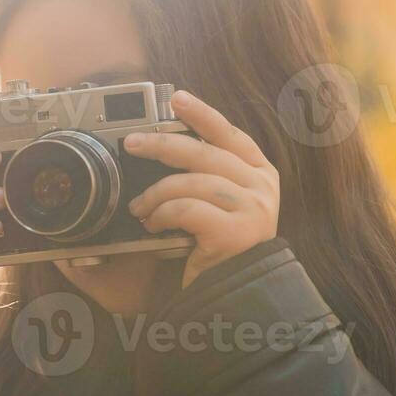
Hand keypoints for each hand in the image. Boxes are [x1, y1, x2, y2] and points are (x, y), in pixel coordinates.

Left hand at [122, 90, 279, 289]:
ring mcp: (253, 209)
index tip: (177, 98)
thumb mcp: (221, 205)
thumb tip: (166, 146)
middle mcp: (263, 187)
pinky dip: (163, 214)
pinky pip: (188, 209)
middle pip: (206, 153)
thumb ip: (208, 176)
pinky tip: (153, 225)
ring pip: (193, 181)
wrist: (238, 298)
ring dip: (156, 192)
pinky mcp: (236, 232)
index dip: (203, 114)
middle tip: (132, 144)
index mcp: (261, 174)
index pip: (230, 134)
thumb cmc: (223, 250)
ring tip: (140, 208)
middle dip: (162, 145)